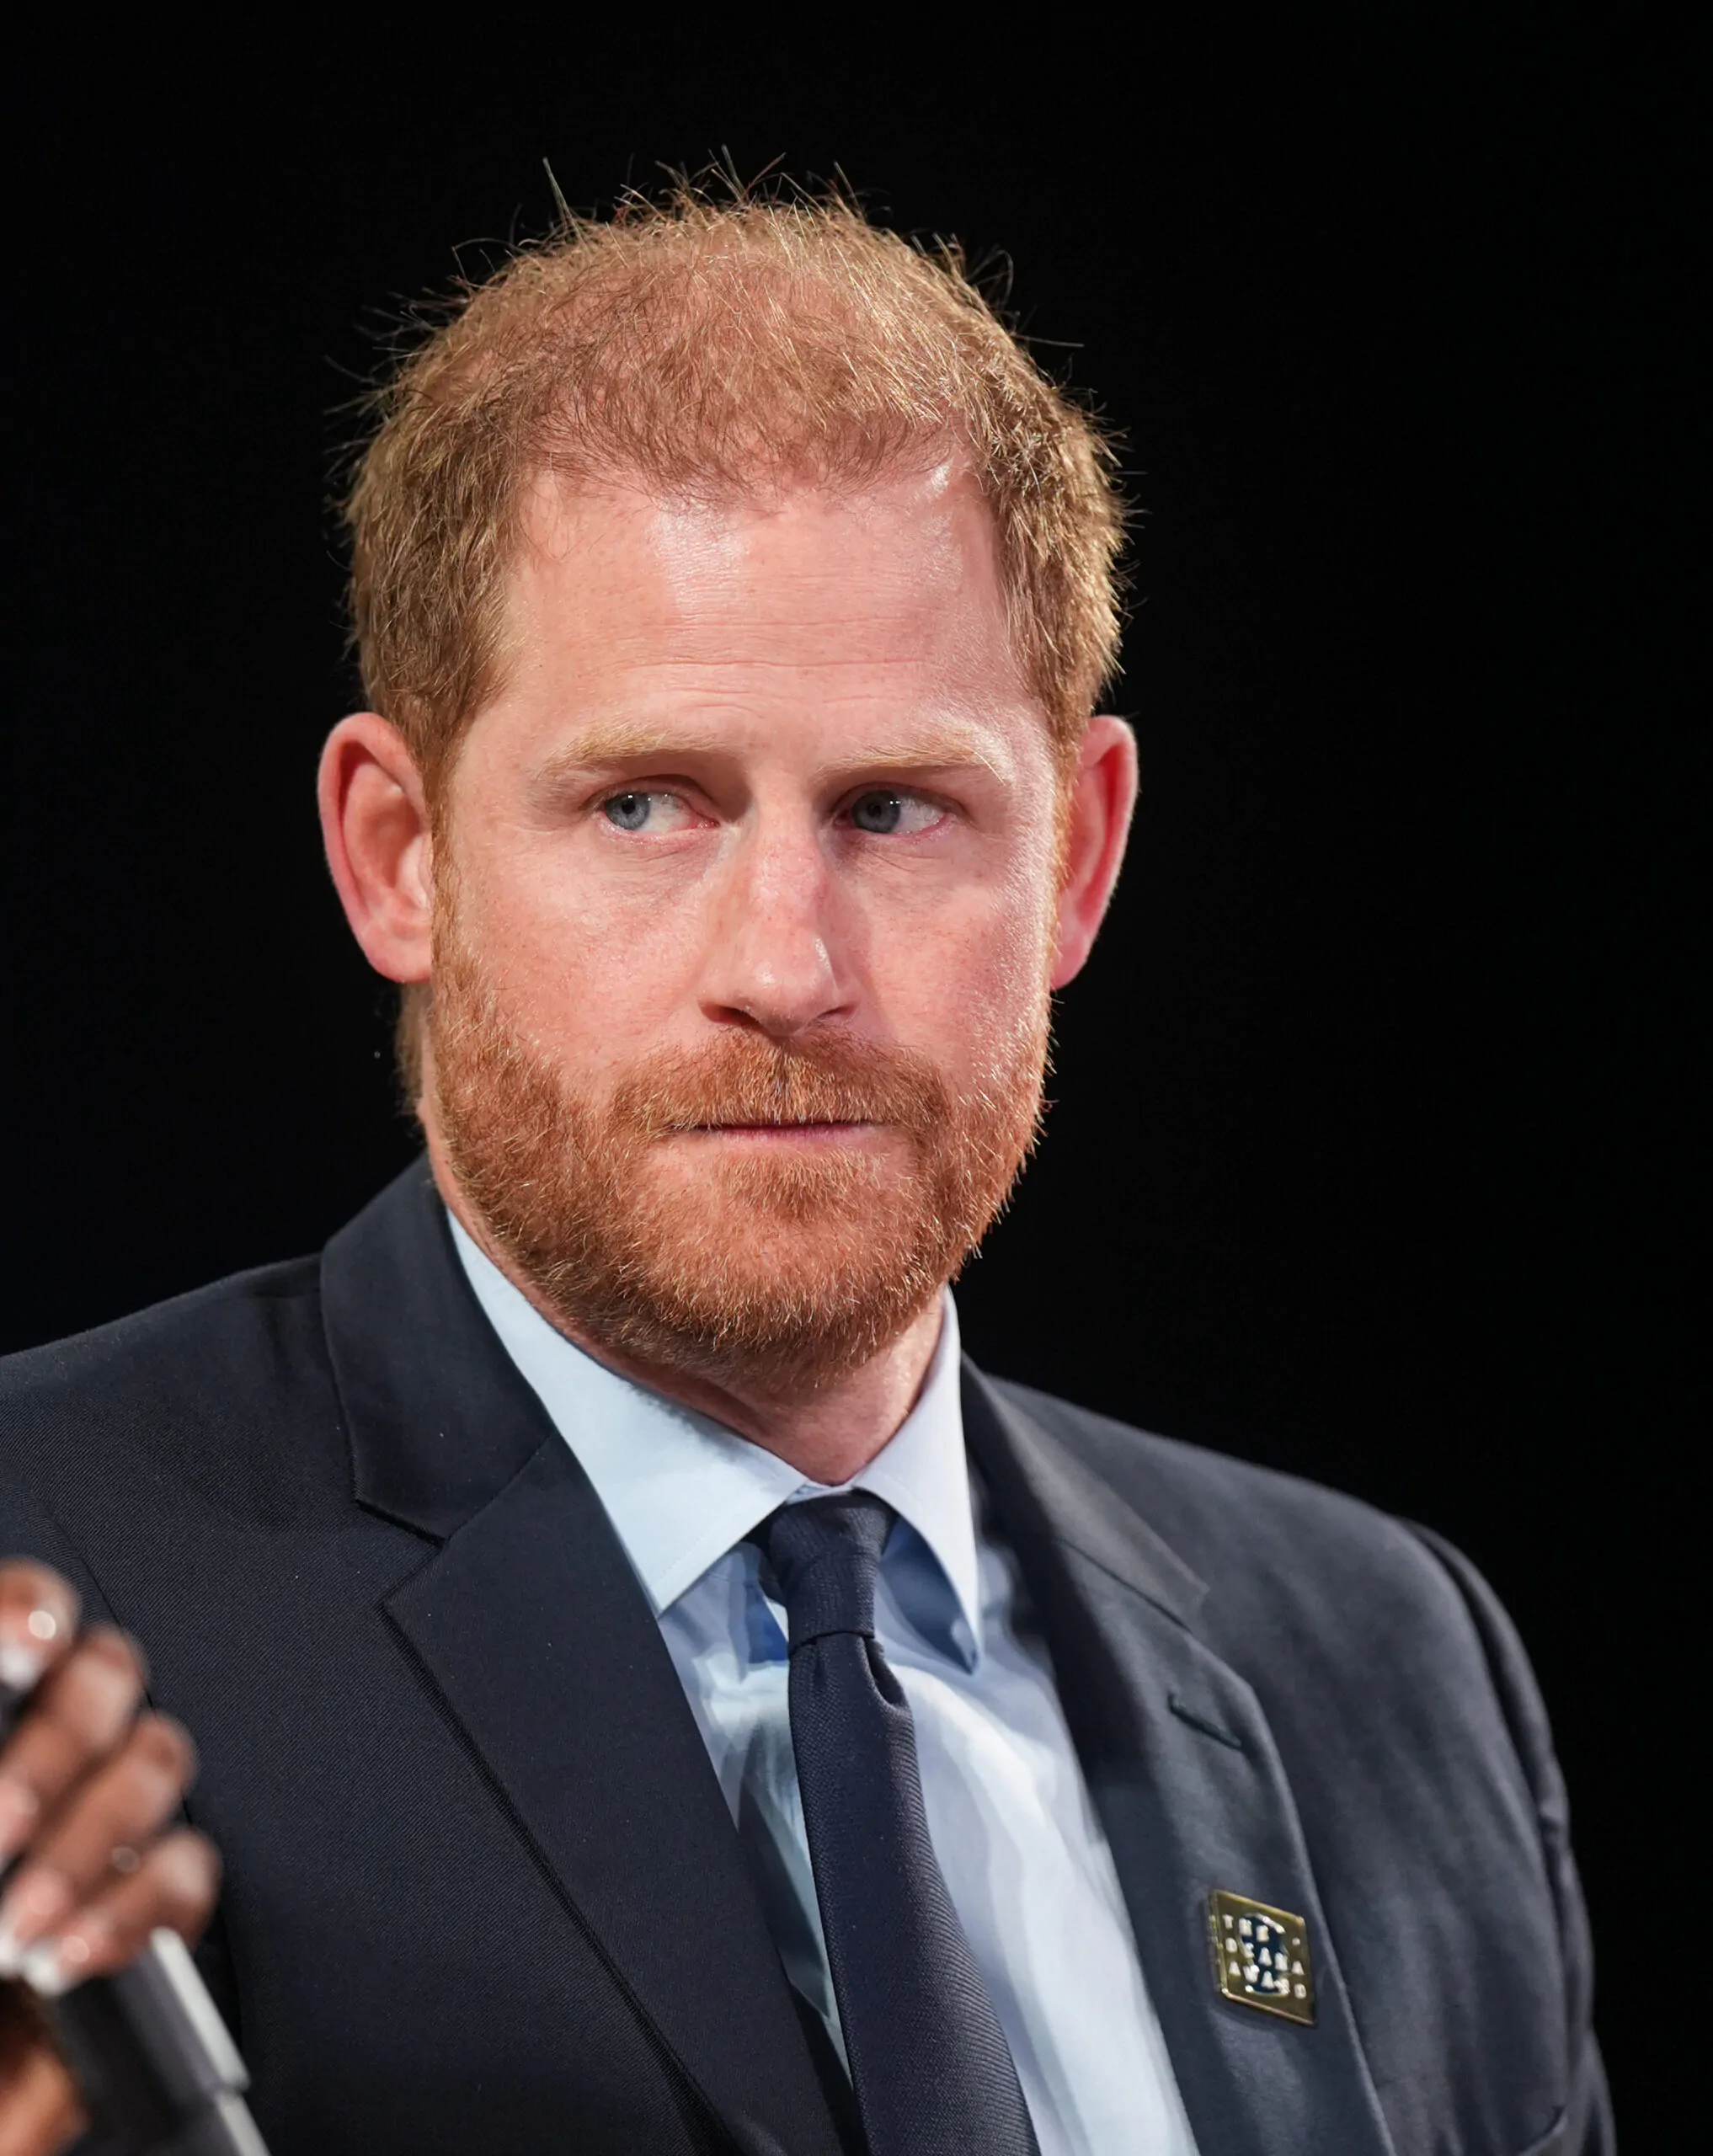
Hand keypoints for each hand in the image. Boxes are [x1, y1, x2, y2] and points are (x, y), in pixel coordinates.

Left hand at [0, 1560, 218, 2155]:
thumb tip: (8, 1786)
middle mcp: (38, 1763)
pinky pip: (186, 1873)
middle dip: (61, 1743)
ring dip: (90, 1841)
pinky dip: (131, 1913)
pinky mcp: (140, 1914)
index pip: (29, 1615)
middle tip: (1, 1821)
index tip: (24, 1647)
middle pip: (109, 1673)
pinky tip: (69, 1950)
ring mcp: (94, 1832)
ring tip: (19, 1921)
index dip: (30, 1607)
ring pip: (157, 1761)